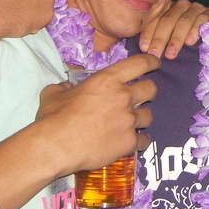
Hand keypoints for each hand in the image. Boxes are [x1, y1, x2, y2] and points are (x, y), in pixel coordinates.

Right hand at [36, 54, 158, 173]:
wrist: (56, 146)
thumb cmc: (53, 117)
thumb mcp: (54, 93)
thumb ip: (65, 87)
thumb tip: (66, 87)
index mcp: (108, 80)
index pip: (139, 63)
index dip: (150, 61)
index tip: (154, 63)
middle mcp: (124, 97)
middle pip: (151, 89)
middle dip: (148, 91)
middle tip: (140, 96)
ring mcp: (129, 120)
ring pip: (149, 115)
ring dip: (142, 117)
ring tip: (132, 122)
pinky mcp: (129, 142)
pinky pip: (144, 140)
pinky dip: (140, 141)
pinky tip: (132, 142)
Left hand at [139, 0, 208, 58]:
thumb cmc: (184, 39)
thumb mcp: (168, 37)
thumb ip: (156, 37)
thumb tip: (143, 48)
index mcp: (167, 7)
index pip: (155, 18)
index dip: (149, 33)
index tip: (144, 48)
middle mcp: (180, 5)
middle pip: (167, 20)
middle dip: (160, 39)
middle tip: (155, 54)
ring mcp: (195, 8)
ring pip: (183, 21)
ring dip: (176, 39)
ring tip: (170, 54)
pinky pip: (201, 20)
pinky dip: (195, 30)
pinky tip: (190, 42)